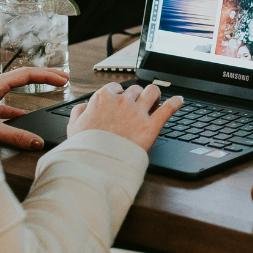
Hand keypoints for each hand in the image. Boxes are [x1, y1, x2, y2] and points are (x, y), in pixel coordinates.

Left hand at [0, 67, 68, 149]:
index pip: (27, 74)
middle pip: (24, 75)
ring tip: (48, 89)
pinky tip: (22, 115)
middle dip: (46, 75)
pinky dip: (17, 105)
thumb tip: (37, 142)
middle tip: (63, 77)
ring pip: (15, 85)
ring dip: (33, 87)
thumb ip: (16, 136)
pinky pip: (5, 99)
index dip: (48, 76)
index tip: (64, 80)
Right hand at [68, 82, 183, 150]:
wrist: (96, 165)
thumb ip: (79, 111)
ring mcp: (138, 113)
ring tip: (155, 101)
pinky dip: (176, 102)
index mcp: (103, 99)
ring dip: (155, 95)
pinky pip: (168, 108)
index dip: (119, 95)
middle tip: (138, 106)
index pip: (115, 88)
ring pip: (152, 91)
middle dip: (137, 96)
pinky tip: (180, 101)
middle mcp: (122, 101)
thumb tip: (86, 106)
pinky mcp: (151, 126)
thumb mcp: (73, 126)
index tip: (121, 102)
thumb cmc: (84, 147)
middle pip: (135, 90)